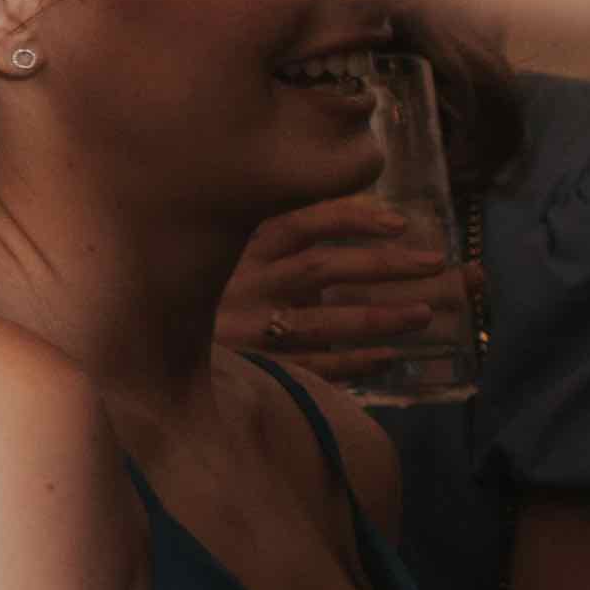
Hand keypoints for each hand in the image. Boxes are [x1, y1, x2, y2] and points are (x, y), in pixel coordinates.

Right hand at [218, 197, 458, 371]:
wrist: (153, 352)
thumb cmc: (208, 295)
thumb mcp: (230, 256)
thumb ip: (276, 242)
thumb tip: (360, 220)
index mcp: (242, 251)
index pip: (301, 223)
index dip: (351, 219)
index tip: (399, 223)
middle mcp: (247, 286)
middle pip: (323, 268)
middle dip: (384, 265)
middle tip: (437, 264)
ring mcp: (252, 331)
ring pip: (325, 322)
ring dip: (380, 318)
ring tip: (423, 315)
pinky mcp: (257, 370)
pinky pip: (316, 368)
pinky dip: (356, 362)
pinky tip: (390, 358)